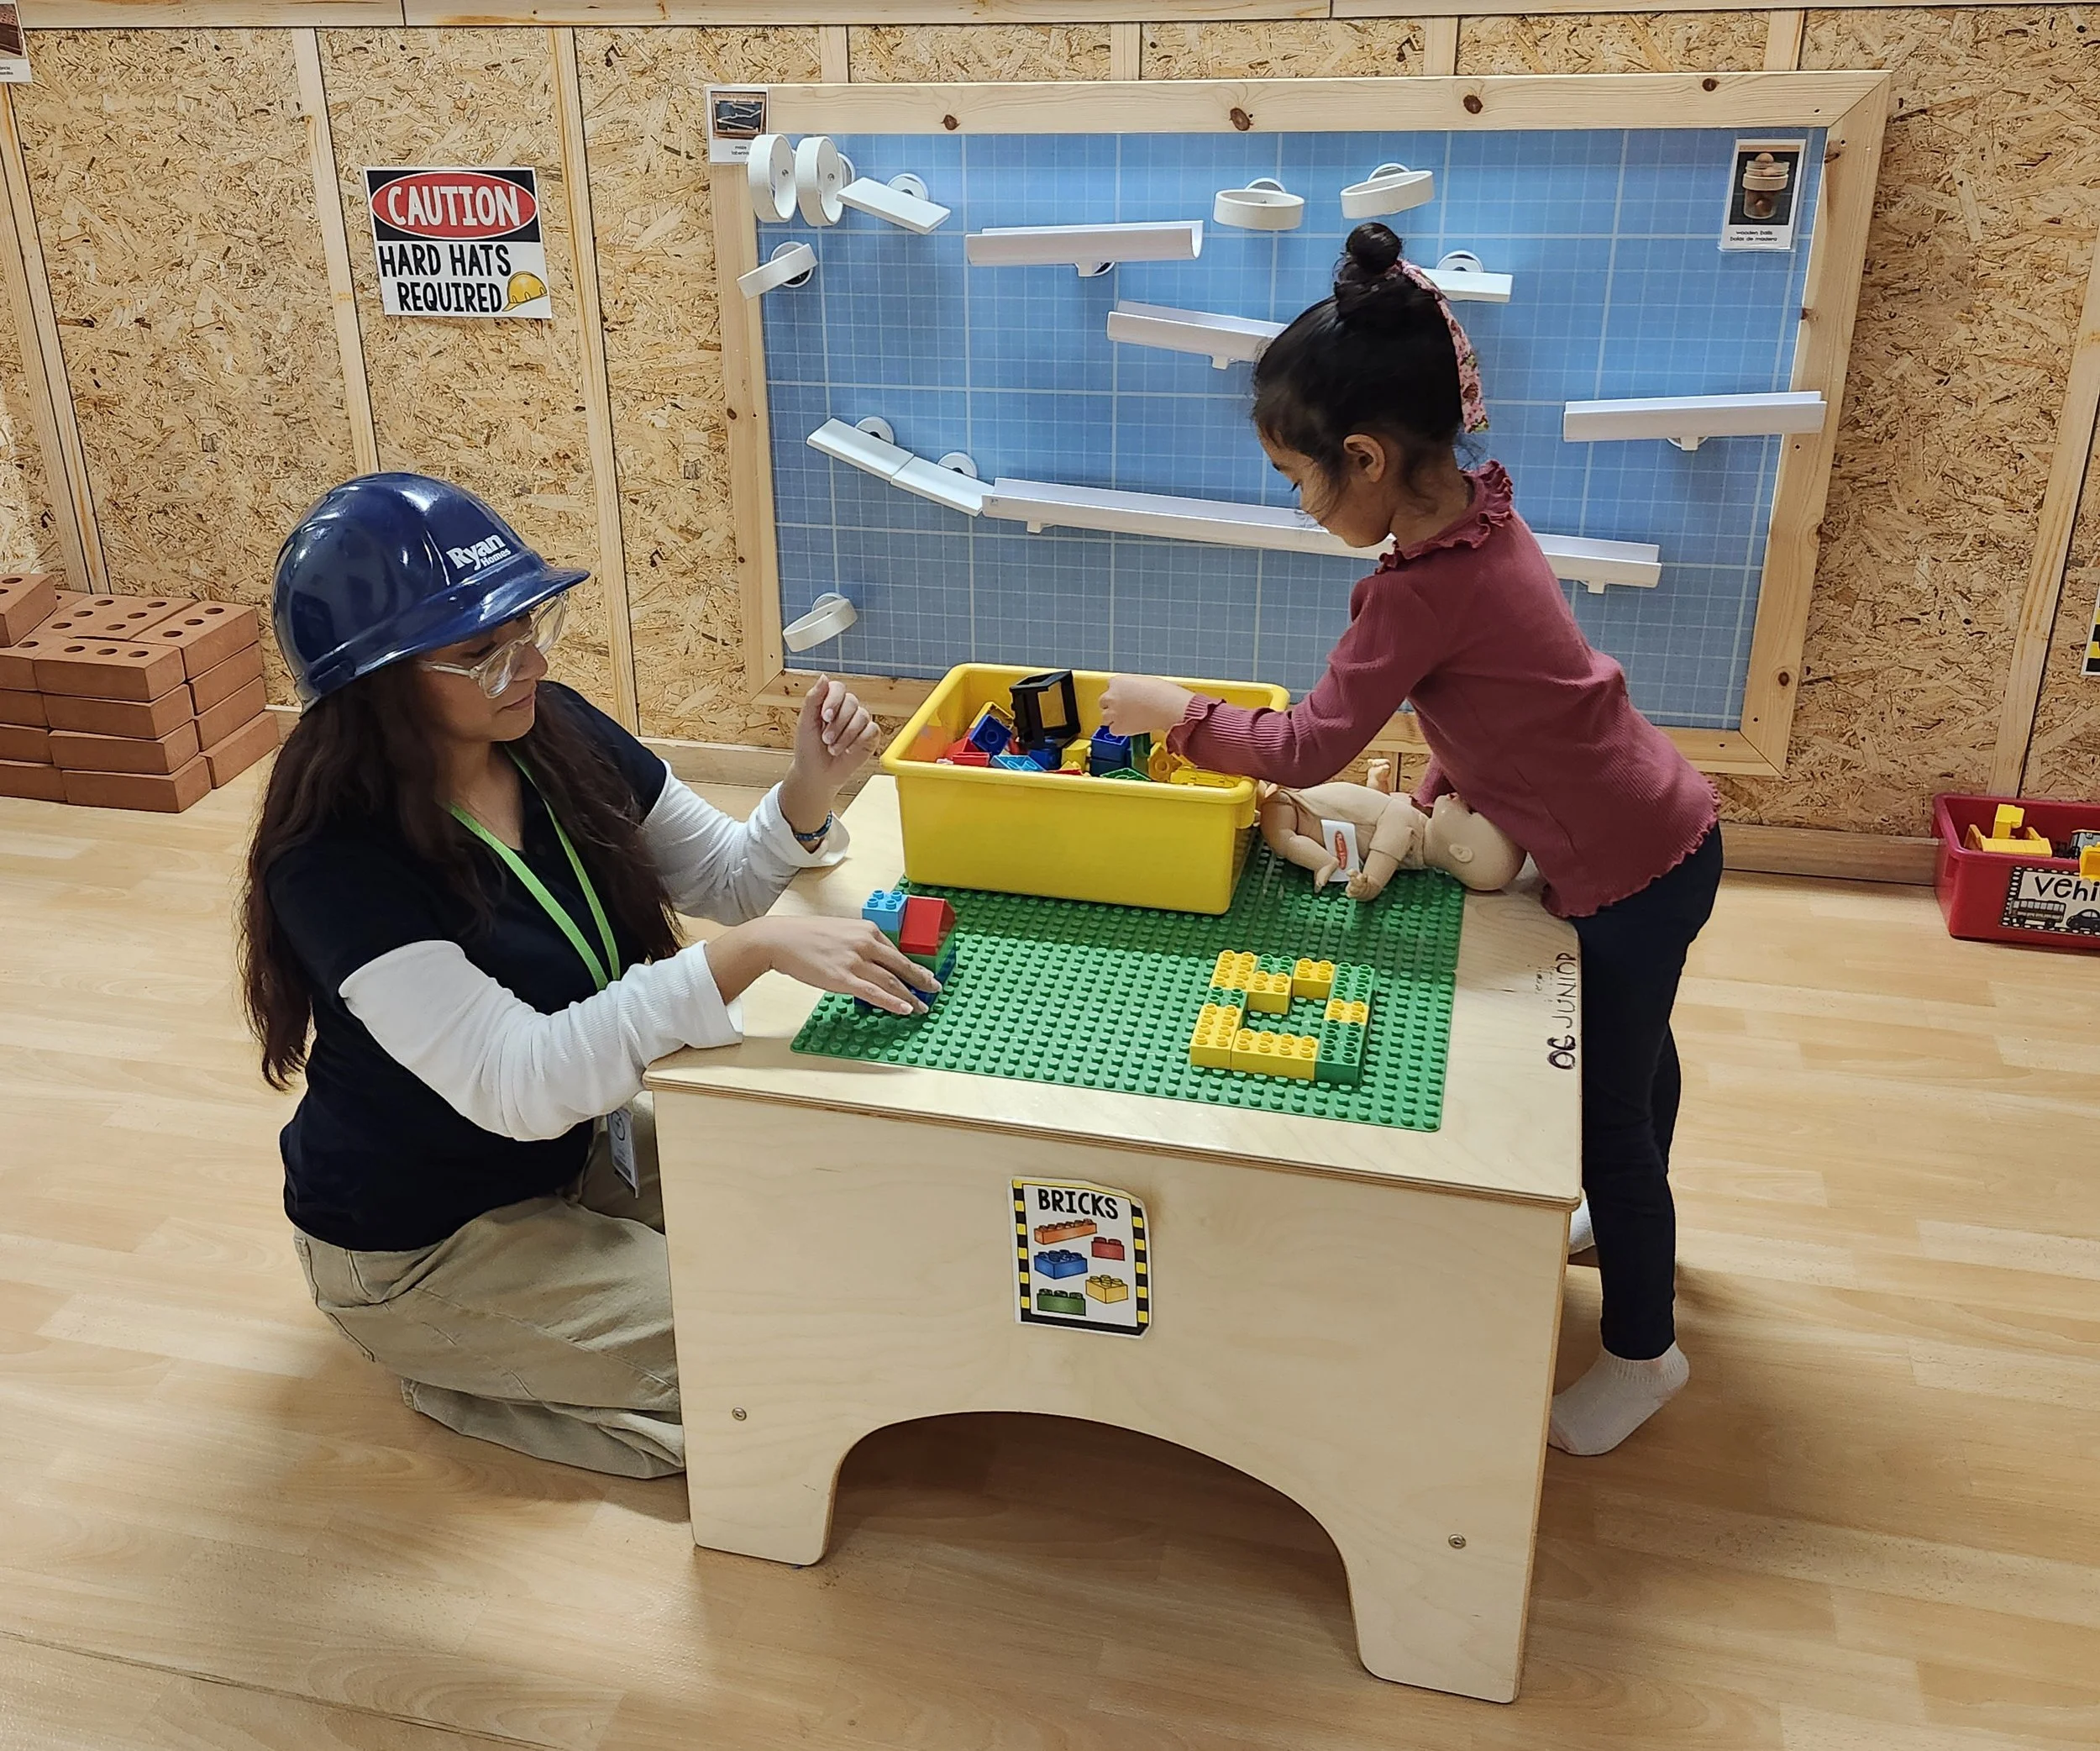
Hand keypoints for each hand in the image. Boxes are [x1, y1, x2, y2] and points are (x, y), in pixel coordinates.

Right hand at [752, 915, 939, 1016]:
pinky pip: (875, 993)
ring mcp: (855, 961)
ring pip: (891, 981)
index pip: (897, 951)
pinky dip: (893, 1002)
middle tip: (934, 990)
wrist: (781, 940)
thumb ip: (860, 944)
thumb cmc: (807, 936)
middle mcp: (866, 943)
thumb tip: (874, 964)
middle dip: (921, 980)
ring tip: (922, 1006)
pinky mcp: (844, 978)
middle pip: (901, 965)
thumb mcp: (841, 932)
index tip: (924, 975)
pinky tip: (904, 1009)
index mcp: (867, 929)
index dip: (913, 966)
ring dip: (910, 995)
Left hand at [782, 675, 879, 832]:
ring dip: (846, 735)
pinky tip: (847, 750)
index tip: (824, 716)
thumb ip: (813, 698)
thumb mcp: (805, 722)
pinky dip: (858, 741)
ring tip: (833, 748)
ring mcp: (860, 722)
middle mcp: (846, 709)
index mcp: (830, 702)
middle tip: (826, 739)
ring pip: (862, 716)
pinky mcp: (870, 736)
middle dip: (837, 723)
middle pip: (851, 701)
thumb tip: (824, 677)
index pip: (838, 688)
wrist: (816, 774)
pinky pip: (871, 730)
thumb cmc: (808, 748)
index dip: (833, 700)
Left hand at [1098, 675, 1195, 737]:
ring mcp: (1113, 712)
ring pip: (1105, 717)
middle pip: (1103, 702)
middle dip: (1112, 706)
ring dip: (1114, 719)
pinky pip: (1113, 730)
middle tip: (1124, 710)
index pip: (1110, 687)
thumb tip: (1134, 694)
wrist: (1168, 708)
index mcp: (1118, 681)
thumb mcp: (1146, 682)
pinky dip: (1120, 731)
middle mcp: (1112, 696)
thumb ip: (1134, 688)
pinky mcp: (1117, 727)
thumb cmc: (1164, 694)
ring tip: (1128, 720)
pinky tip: (1130, 727)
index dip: (1119, 694)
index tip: (1125, 698)